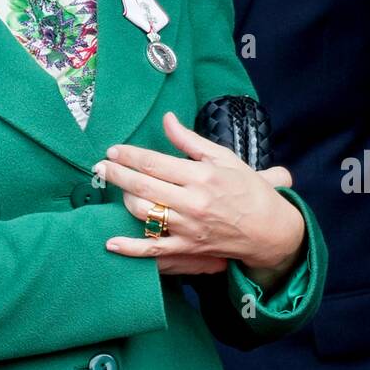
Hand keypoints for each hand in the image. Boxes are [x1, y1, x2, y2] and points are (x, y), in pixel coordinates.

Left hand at [94, 110, 305, 280]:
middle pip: (143, 186)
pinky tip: (110, 242)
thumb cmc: (247, 189)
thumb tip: (166, 119)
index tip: (113, 150)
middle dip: (116, 174)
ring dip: (124, 200)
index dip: (129, 155)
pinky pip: (154, 250)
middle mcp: (192, 202)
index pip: (154, 162)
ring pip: (144, 214)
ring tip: (115, 189)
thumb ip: (189, 140)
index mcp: (200, 176)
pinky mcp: (187, 249)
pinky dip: (130, 248)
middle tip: (100, 166)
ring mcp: (188, 228)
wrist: (269, 229)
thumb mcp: (222, 157)